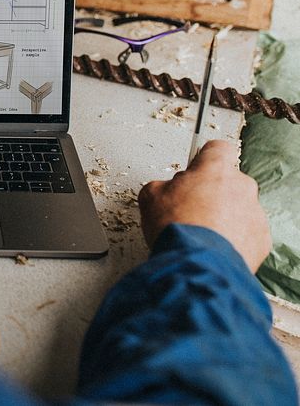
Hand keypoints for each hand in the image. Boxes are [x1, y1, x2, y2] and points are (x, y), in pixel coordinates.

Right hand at [138, 139, 270, 271]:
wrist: (196, 264)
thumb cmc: (176, 227)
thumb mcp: (150, 197)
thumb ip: (161, 186)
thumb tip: (163, 192)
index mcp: (215, 170)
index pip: (217, 148)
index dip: (204, 159)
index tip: (195, 168)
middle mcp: (241, 187)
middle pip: (228, 181)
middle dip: (212, 193)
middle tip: (190, 209)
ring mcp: (254, 213)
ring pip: (239, 208)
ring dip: (223, 217)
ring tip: (201, 234)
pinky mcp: (261, 239)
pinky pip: (247, 233)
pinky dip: (233, 239)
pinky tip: (213, 248)